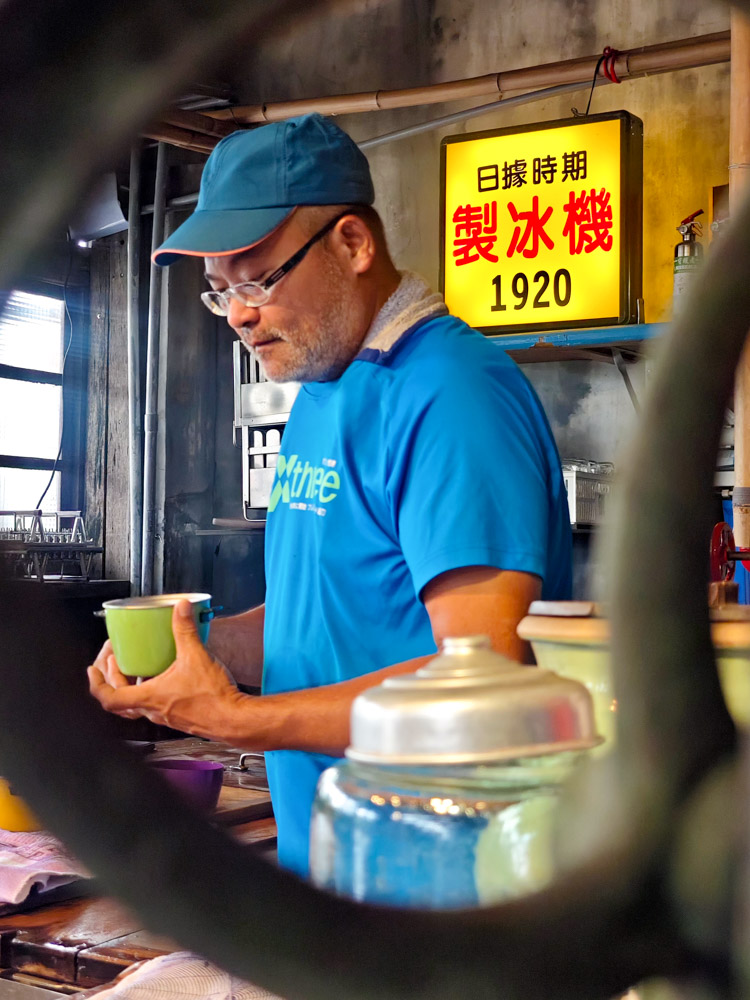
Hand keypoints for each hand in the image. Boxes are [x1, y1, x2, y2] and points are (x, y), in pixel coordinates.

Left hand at [88, 601, 242, 736]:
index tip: (93, 670)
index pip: (109, 697)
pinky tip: (163, 677)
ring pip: (136, 703)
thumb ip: (185, 630)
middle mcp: (153, 709)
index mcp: (149, 697)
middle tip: (114, 659)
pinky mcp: (178, 716)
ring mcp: (165, 715)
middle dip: (112, 676)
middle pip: (119, 698)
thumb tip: (180, 609)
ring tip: (134, 666)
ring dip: (131, 685)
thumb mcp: (196, 656)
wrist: (233, 719)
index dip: (97, 683)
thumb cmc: (213, 699)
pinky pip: (154, 704)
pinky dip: (150, 690)